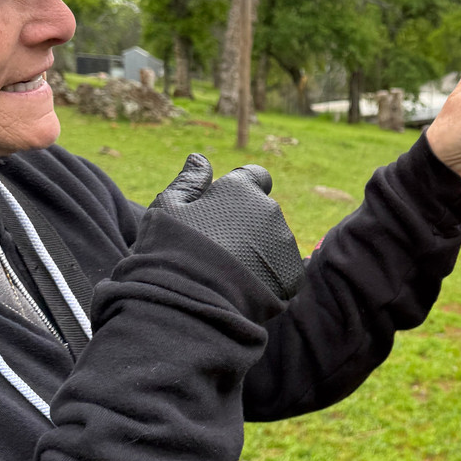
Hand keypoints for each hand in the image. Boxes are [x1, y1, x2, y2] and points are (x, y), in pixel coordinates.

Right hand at [150, 154, 304, 299]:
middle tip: (218, 249)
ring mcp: (284, 242)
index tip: (224, 208)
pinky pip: (281, 269)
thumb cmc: (173, 248)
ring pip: (272, 241)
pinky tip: (242, 287)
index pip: (254, 177)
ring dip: (257, 251)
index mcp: (242, 189)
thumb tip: (200, 159)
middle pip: (262, 212)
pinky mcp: (292, 273)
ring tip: (228, 273)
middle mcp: (270, 210)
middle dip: (246, 224)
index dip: (240, 191)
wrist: (192, 301)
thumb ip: (189, 182)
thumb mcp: (168, 208)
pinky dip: (267, 276)